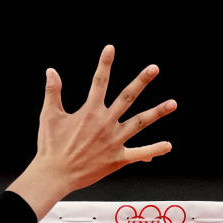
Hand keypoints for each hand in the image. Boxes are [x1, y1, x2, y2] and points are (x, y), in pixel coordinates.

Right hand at [8, 45, 175, 218]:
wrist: (54, 174)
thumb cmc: (50, 146)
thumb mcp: (49, 116)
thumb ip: (52, 92)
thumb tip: (50, 71)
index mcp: (89, 111)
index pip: (99, 82)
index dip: (104, 64)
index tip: (111, 48)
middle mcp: (105, 123)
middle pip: (127, 97)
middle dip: (141, 81)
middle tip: (154, 68)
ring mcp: (113, 141)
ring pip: (139, 123)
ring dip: (157, 112)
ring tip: (173, 103)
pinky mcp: (117, 159)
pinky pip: (139, 153)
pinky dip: (153, 150)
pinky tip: (168, 146)